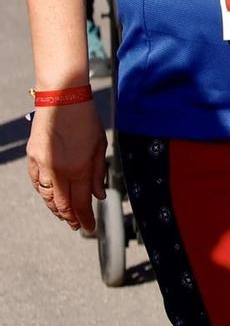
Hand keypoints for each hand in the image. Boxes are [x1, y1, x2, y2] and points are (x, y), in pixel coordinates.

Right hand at [27, 101, 106, 233]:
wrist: (62, 98)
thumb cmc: (86, 119)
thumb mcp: (100, 145)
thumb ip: (99, 172)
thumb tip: (98, 195)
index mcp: (78, 168)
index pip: (80, 203)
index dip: (84, 218)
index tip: (89, 227)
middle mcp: (58, 170)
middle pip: (62, 204)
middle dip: (71, 218)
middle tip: (78, 226)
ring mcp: (42, 165)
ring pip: (47, 196)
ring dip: (57, 208)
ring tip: (66, 215)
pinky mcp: (33, 158)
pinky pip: (38, 184)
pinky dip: (45, 194)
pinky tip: (51, 197)